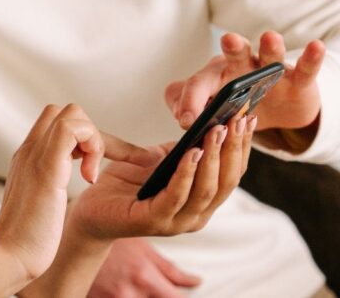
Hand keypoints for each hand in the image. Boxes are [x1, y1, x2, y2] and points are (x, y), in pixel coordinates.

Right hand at [0, 104, 108, 282]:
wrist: (8, 256)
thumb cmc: (25, 239)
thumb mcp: (37, 201)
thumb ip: (44, 185)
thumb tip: (58, 186)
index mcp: (27, 157)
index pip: (53, 121)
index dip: (80, 136)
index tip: (88, 166)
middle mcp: (30, 150)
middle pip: (63, 111)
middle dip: (88, 133)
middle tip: (90, 167)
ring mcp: (36, 156)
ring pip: (71, 114)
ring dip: (93, 139)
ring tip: (89, 173)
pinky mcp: (48, 168)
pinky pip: (73, 129)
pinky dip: (92, 145)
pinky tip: (89, 177)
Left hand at [71, 116, 255, 239]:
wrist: (91, 209)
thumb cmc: (125, 183)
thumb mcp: (158, 160)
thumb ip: (180, 149)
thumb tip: (202, 123)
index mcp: (202, 201)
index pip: (231, 174)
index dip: (242, 146)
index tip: (248, 117)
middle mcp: (196, 215)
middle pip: (225, 182)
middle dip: (234, 148)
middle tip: (238, 119)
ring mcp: (177, 221)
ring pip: (206, 190)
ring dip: (213, 158)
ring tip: (217, 130)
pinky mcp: (154, 221)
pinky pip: (176, 196)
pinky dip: (187, 173)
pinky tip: (191, 152)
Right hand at [88, 238, 199, 297]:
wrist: (76, 236)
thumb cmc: (113, 240)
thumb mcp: (142, 249)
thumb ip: (171, 270)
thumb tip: (197, 282)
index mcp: (144, 277)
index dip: (180, 297)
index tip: (179, 293)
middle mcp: (129, 292)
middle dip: (159, 296)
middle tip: (151, 284)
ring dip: (141, 296)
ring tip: (132, 283)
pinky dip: (123, 297)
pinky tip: (121, 288)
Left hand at [166, 31, 324, 134]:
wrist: (279, 110)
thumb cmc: (238, 106)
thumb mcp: (213, 110)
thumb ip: (190, 107)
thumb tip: (181, 116)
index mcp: (217, 75)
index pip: (200, 83)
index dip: (192, 100)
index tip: (187, 121)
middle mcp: (243, 66)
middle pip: (235, 55)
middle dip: (233, 47)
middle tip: (228, 39)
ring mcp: (272, 71)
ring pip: (270, 57)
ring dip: (270, 47)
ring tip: (270, 37)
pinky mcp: (299, 81)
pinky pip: (306, 69)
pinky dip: (312, 58)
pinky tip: (317, 46)